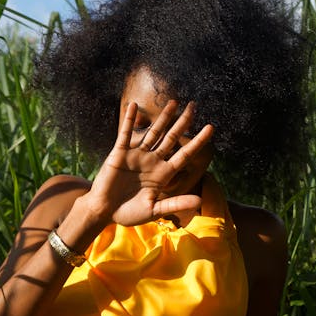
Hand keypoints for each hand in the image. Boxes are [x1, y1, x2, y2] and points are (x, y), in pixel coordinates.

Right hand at [83, 100, 213, 226]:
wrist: (104, 211)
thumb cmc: (128, 213)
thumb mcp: (154, 210)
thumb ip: (175, 204)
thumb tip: (199, 201)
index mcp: (163, 174)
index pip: (184, 154)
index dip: (198, 141)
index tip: (211, 128)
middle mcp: (153, 161)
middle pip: (172, 137)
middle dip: (183, 122)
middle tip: (194, 105)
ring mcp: (137, 155)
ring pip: (153, 132)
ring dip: (163, 117)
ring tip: (174, 102)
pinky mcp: (120, 153)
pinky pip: (126, 134)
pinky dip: (130, 120)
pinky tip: (133, 105)